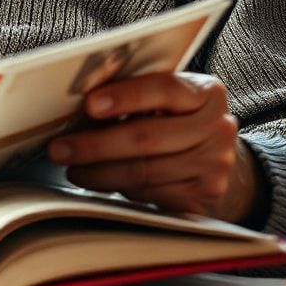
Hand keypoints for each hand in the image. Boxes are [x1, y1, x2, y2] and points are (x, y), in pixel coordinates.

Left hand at [46, 71, 267, 224]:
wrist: (224, 165)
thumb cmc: (180, 123)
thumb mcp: (170, 101)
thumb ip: (137, 94)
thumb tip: (81, 99)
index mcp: (206, 93)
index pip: (164, 88)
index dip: (124, 96)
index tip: (89, 104)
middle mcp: (217, 127)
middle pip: (148, 137)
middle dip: (96, 144)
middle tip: (61, 148)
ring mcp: (214, 166)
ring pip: (145, 171)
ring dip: (100, 172)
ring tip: (73, 169)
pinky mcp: (204, 198)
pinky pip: (151, 195)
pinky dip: (119, 188)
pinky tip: (98, 181)